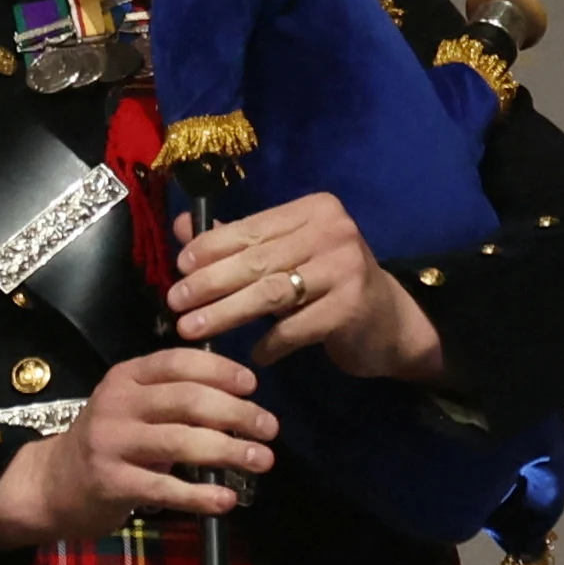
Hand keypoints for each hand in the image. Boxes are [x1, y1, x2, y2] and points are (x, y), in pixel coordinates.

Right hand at [0, 350, 273, 542]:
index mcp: (126, 377)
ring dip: (230, 450)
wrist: (51, 484)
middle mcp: (118, 404)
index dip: (221, 371)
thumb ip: (173, 397)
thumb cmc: (107, 443)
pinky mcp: (112, 482)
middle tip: (269, 428)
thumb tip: (240, 398)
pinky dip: (200, 495)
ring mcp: (112, 443)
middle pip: (188, 400)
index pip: (179, 362)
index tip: (253, 386)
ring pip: (182, 440)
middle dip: (237, 413)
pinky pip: (165, 487)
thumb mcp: (131, 406)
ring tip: (261, 461)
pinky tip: (226, 500)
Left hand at [169, 192, 448, 383]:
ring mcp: (345, 268)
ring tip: (193, 328)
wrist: (388, 323)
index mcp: (314, 209)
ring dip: (225, 312)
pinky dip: (269, 343)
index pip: (251, 227)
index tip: (179, 268)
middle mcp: (333, 231)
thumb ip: (239, 241)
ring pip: (270, 293)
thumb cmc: (328, 285)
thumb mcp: (287, 255)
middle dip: (209, 282)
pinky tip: (252, 355)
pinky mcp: (351, 308)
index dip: (210, 248)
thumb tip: (181, 228)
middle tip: (175, 303)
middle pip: (256, 260)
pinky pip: (295, 328)